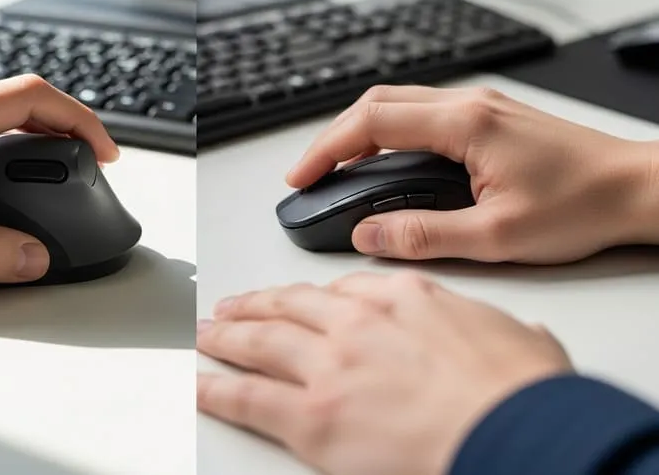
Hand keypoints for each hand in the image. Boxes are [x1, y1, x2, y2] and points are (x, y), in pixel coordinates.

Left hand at [197, 271, 572, 474]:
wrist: (516, 433)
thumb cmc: (523, 395)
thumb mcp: (520, 340)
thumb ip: (497, 330)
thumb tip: (513, 333)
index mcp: (405, 297)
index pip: (345, 289)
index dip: (315, 296)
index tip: (303, 299)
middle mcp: (358, 322)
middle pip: (290, 305)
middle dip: (257, 304)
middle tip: (235, 305)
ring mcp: (330, 365)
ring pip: (260, 340)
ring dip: (227, 335)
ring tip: (207, 333)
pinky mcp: (312, 414)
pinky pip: (249, 397)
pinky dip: (216, 388)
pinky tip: (199, 383)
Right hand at [287, 85, 658, 263]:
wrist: (637, 188)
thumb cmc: (583, 205)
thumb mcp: (497, 235)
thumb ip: (425, 235)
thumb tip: (370, 235)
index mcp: (466, 124)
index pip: (372, 123)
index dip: (326, 149)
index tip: (302, 175)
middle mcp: (469, 103)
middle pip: (377, 102)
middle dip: (334, 136)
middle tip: (311, 172)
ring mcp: (481, 105)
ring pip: (399, 103)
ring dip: (361, 131)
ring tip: (340, 168)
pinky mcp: (490, 116)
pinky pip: (423, 112)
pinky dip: (390, 131)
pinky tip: (388, 160)